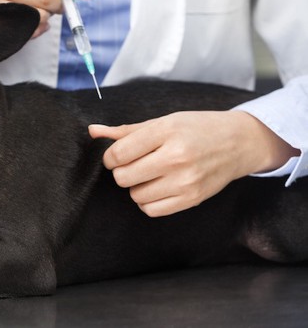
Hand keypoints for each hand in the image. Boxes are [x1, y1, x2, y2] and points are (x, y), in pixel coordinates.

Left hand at [89, 111, 299, 216]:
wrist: (239, 142)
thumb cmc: (197, 128)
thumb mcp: (162, 121)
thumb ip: (125, 130)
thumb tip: (93, 131)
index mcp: (166, 132)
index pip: (119, 153)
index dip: (110, 157)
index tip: (118, 155)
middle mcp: (176, 157)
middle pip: (123, 177)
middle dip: (122, 171)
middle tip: (134, 164)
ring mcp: (185, 181)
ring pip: (136, 195)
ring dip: (136, 186)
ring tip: (150, 174)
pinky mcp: (192, 199)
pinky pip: (152, 210)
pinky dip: (148, 201)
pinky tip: (157, 187)